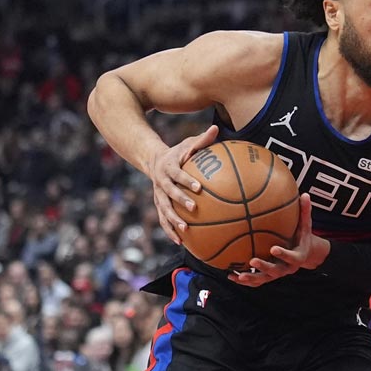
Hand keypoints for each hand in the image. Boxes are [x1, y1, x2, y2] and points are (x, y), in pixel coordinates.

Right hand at [148, 124, 217, 244]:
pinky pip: (163, 219)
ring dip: (173, 220)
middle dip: (180, 201)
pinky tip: (180, 242)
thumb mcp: (187, 143)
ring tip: (185, 231)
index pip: (177, 174)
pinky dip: (170, 230)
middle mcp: (161, 182)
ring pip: (163, 209)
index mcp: (168, 167)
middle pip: (169, 193)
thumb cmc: (178, 152)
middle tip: (194, 208)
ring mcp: (158, 195)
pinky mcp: (159, 204)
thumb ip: (202, 139)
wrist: (154, 161)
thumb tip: (216, 128)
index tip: (199, 187)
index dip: (186, 181)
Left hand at [230, 195, 328, 286]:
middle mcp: (287, 268)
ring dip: (251, 278)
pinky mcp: (268, 277)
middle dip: (264, 267)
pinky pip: (256, 281)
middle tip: (252, 261)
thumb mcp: (306, 225)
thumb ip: (305, 212)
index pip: (291, 256)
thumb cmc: (302, 236)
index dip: (283, 254)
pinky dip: (244, 280)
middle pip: (275, 271)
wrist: (304, 254)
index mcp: (297, 257)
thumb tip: (305, 194)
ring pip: (263, 279)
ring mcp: (276, 274)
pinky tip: (231, 276)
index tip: (273, 248)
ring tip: (239, 276)